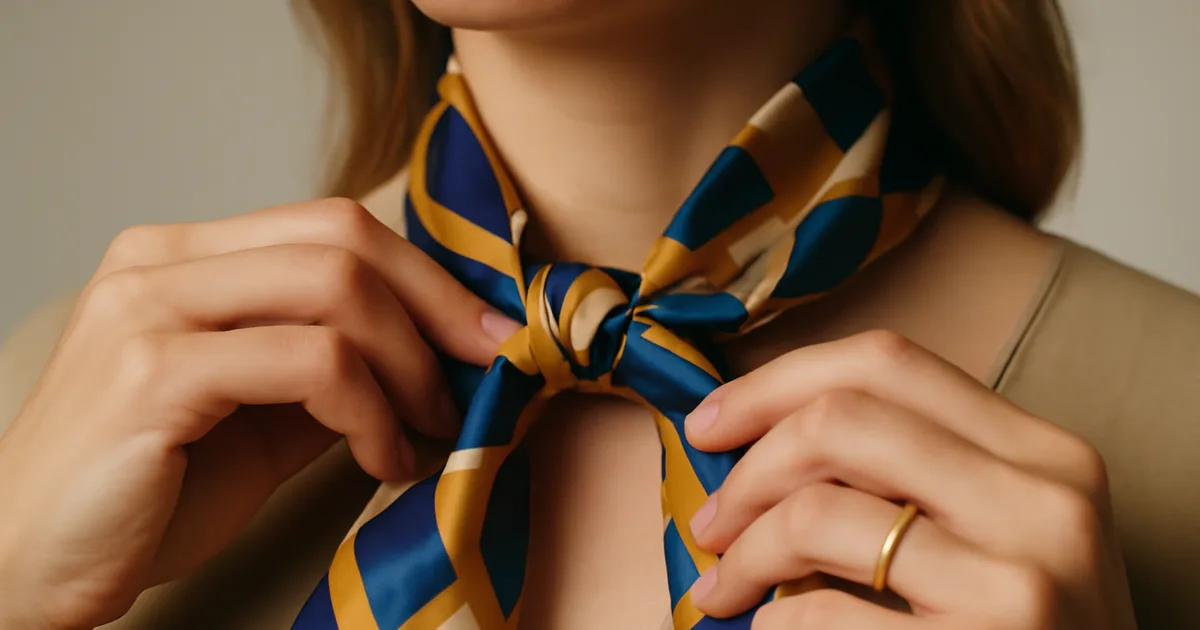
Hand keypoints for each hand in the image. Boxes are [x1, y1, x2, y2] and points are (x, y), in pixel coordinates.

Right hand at [0, 199, 520, 629]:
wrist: (32, 565)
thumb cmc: (149, 490)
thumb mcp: (263, 414)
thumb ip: (334, 369)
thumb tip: (437, 352)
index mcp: (182, 255)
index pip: (332, 224)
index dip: (427, 274)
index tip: (487, 330)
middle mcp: (160, 261)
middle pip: (343, 239)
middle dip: (437, 306)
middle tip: (486, 367)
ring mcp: (150, 310)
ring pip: (334, 290)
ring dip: (409, 365)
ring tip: (426, 430)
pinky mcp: (153, 373)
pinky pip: (310, 363)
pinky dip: (370, 410)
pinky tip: (382, 458)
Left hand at [684, 331, 1137, 628]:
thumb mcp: (1007, 530)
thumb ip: (916, 471)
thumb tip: (765, 436)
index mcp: (1044, 453)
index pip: (886, 363)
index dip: (775, 382)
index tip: (712, 422)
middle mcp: (1043, 502)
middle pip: (838, 421)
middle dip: (746, 470)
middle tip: (709, 521)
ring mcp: (1019, 581)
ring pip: (814, 513)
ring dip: (741, 552)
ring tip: (722, 588)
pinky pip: (819, 616)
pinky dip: (771, 623)